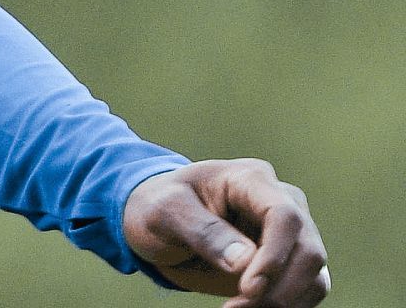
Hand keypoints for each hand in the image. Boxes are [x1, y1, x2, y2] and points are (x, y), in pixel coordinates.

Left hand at [123, 159, 328, 307]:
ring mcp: (291, 233)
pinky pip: (308, 289)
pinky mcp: (290, 260)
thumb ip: (202, 230)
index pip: (284, 216)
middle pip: (308, 250)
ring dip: (284, 302)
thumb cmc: (160, 206)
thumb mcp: (165, 211)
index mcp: (251, 179)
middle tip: (236, 307)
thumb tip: (245, 262)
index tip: (249, 289)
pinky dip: (288, 306)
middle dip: (278, 288)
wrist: (161, 221)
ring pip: (315, 275)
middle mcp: (282, 202)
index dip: (275, 256)